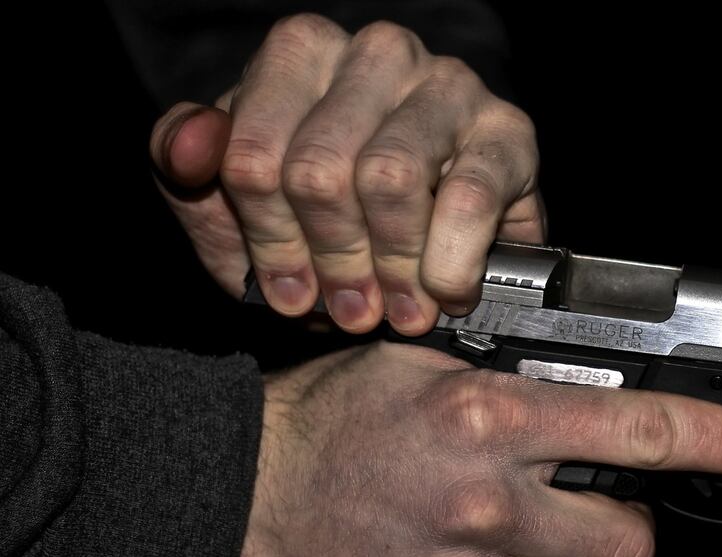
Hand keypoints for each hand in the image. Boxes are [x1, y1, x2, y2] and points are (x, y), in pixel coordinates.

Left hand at [150, 14, 543, 334]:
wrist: (429, 256)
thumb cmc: (328, 225)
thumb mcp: (237, 209)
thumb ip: (187, 173)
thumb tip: (188, 148)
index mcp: (302, 54)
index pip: (253, 152)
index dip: (267, 240)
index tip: (286, 292)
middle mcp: (376, 53)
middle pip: (319, 169)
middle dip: (330, 259)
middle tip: (346, 308)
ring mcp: (448, 85)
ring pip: (390, 179)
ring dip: (389, 267)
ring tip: (396, 311)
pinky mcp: (507, 131)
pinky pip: (468, 199)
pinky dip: (449, 263)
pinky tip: (444, 293)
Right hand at [232, 342, 721, 556]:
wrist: (238, 492)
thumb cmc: (334, 421)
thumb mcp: (428, 364)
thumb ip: (523, 383)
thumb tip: (602, 404)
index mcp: (493, 416)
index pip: (646, 431)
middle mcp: (485, 500)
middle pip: (634, 548)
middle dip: (625, 536)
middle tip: (584, 520)